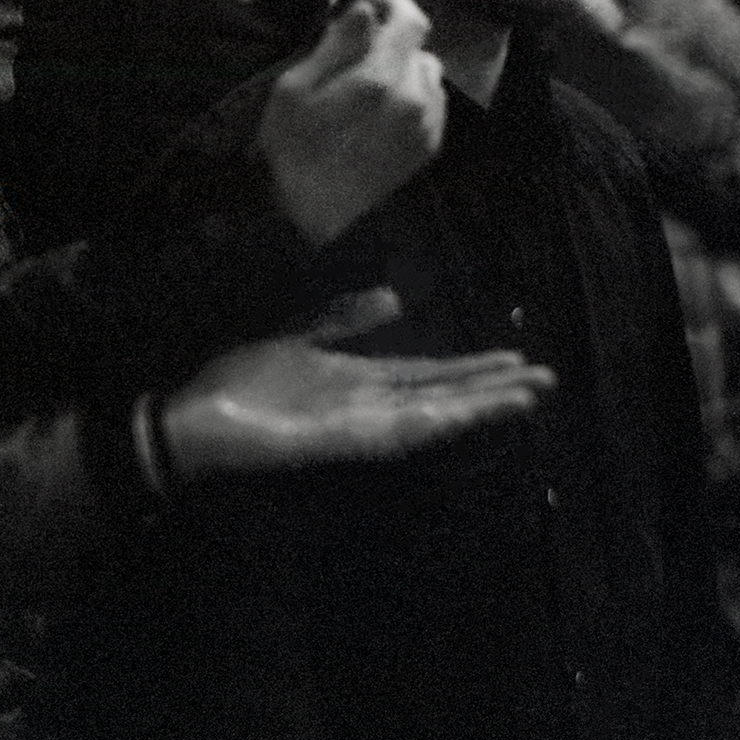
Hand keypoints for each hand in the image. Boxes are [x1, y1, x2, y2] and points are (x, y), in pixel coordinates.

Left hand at [160, 287, 552, 477]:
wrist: (193, 417)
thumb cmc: (241, 385)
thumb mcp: (300, 339)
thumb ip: (345, 322)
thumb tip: (394, 298)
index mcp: (360, 382)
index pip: (431, 376)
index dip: (473, 368)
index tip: (517, 359)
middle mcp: (367, 406)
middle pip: (442, 396)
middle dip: (491, 389)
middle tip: (546, 380)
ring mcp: (353, 426)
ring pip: (428, 417)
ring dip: (473, 408)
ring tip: (520, 398)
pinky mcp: (332, 442)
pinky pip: (385, 434)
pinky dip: (422, 425)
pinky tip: (454, 416)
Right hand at [259, 0, 445, 248]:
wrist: (325, 222)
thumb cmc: (295, 152)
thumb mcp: (294, 91)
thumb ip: (335, 45)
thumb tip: (364, 9)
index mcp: (379, 76)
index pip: (411, 17)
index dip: (393, 4)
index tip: (371, 8)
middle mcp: (414, 95)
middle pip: (420, 46)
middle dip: (392, 44)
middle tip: (359, 58)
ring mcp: (427, 122)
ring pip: (427, 75)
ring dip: (405, 72)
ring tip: (373, 92)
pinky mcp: (430, 145)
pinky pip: (431, 104)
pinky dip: (412, 100)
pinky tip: (382, 119)